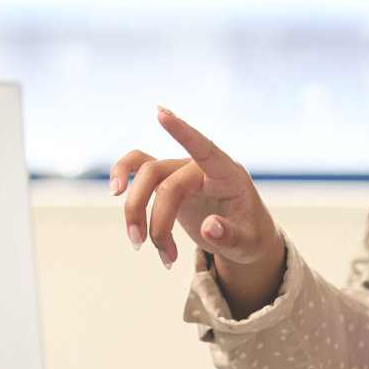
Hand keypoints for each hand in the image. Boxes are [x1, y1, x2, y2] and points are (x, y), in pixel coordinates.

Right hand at [110, 107, 283, 270]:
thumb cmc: (251, 235)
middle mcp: (201, 168)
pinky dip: (124, 180)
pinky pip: (138, 169)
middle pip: (163, 179)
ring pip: (144, 175)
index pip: (204, 148)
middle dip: (155, 220)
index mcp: (227, 176)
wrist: (244, 238)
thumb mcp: (248, 243)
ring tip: (137, 243)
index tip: (161, 113)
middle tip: (158, 254)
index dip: (183, 132)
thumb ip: (231, 235)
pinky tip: (117, 196)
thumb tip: (210, 226)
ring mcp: (181, 172)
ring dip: (135, 210)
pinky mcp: (167, 182)